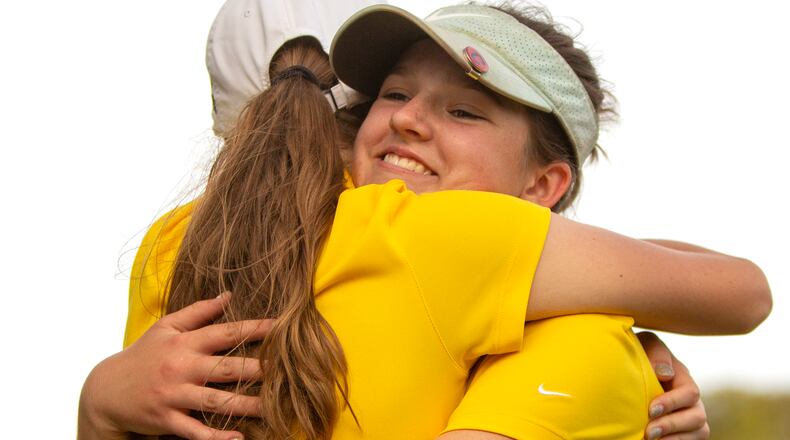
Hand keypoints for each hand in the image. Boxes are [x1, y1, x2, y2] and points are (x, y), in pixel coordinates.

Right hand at [78, 293, 271, 439]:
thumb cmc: (143, 355)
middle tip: (288, 371)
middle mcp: (181, 367)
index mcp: (184, 343)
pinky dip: (215, 437)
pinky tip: (238, 438)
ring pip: (215, 402)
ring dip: (245, 406)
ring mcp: (174, 395)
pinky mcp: (166, 420)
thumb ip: (198, 312)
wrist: (105, 391)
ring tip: (273, 408)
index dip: (255, 329)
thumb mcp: (166, 327)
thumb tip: (228, 295)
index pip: (225, 333)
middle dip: (258, 369)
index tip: (283, 327)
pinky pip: (194, 431)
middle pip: (226, 368)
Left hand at [638, 331, 709, 439]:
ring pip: (699, 432)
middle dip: (672, 425)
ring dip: (675, 438)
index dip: (673, 403)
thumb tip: (665, 374)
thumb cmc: (640, 355)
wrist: (630, 372)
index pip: (690, 393)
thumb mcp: (647, 345)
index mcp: (684, 379)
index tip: (651, 409)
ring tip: (651, 439)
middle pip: (697, 417)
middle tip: (649, 431)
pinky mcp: (684, 431)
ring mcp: (690, 417)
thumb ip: (656, 353)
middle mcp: (692, 400)